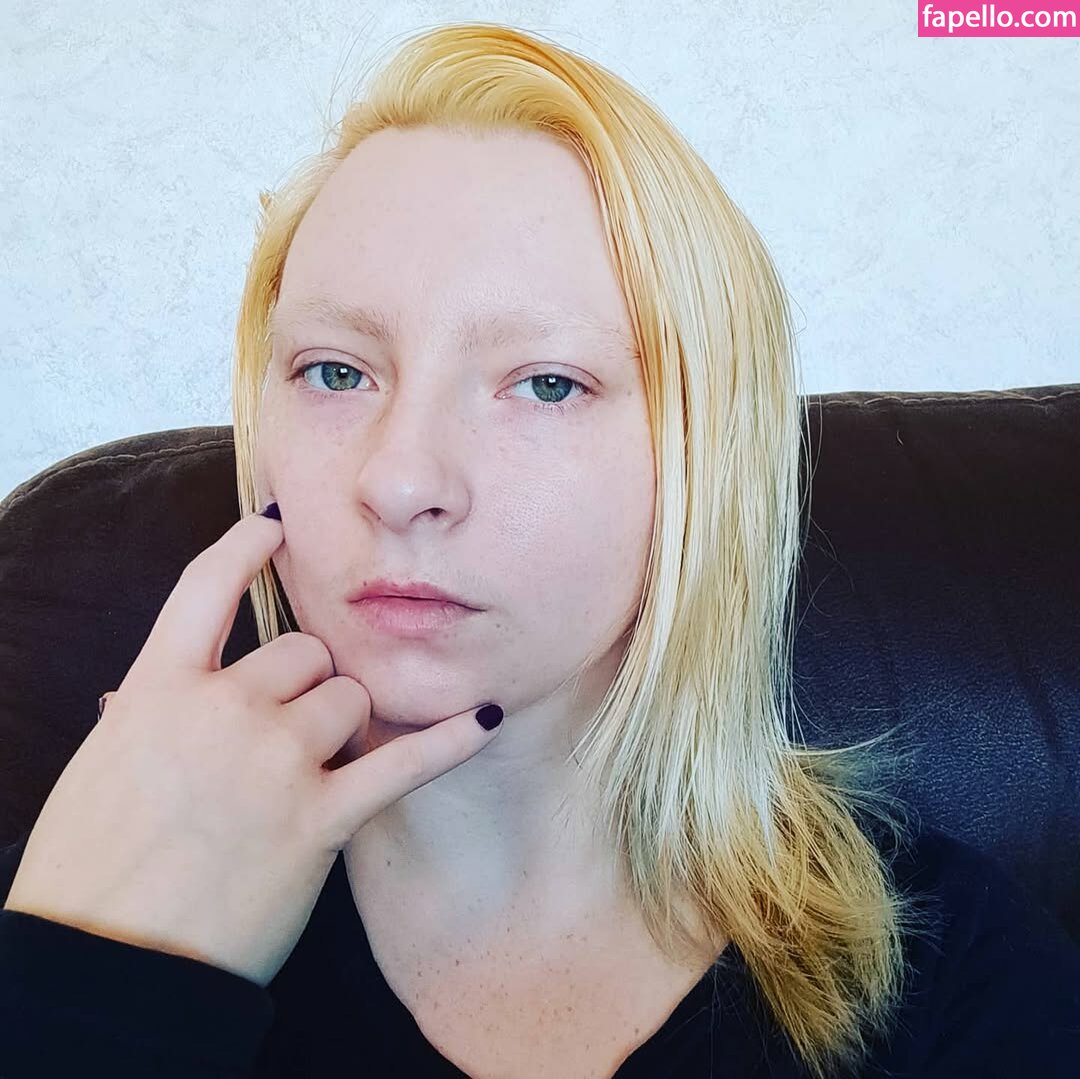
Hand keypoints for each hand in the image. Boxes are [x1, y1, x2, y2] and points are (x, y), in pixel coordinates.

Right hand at [2, 509, 501, 986]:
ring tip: (309, 771)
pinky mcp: (320, 818)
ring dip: (342, 724)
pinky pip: (401, 763)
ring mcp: (274, 762)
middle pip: (303, 652)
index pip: (207, 588)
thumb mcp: (98, 776)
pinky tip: (482, 717)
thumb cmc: (90, 873)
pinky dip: (447, 741)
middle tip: (284, 730)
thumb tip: (131, 698)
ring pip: (348, 698)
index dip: (245, 547)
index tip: (275, 523)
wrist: (105, 968)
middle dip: (305, 681)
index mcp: (156, 691)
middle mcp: (222, 710)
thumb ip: (136, 723)